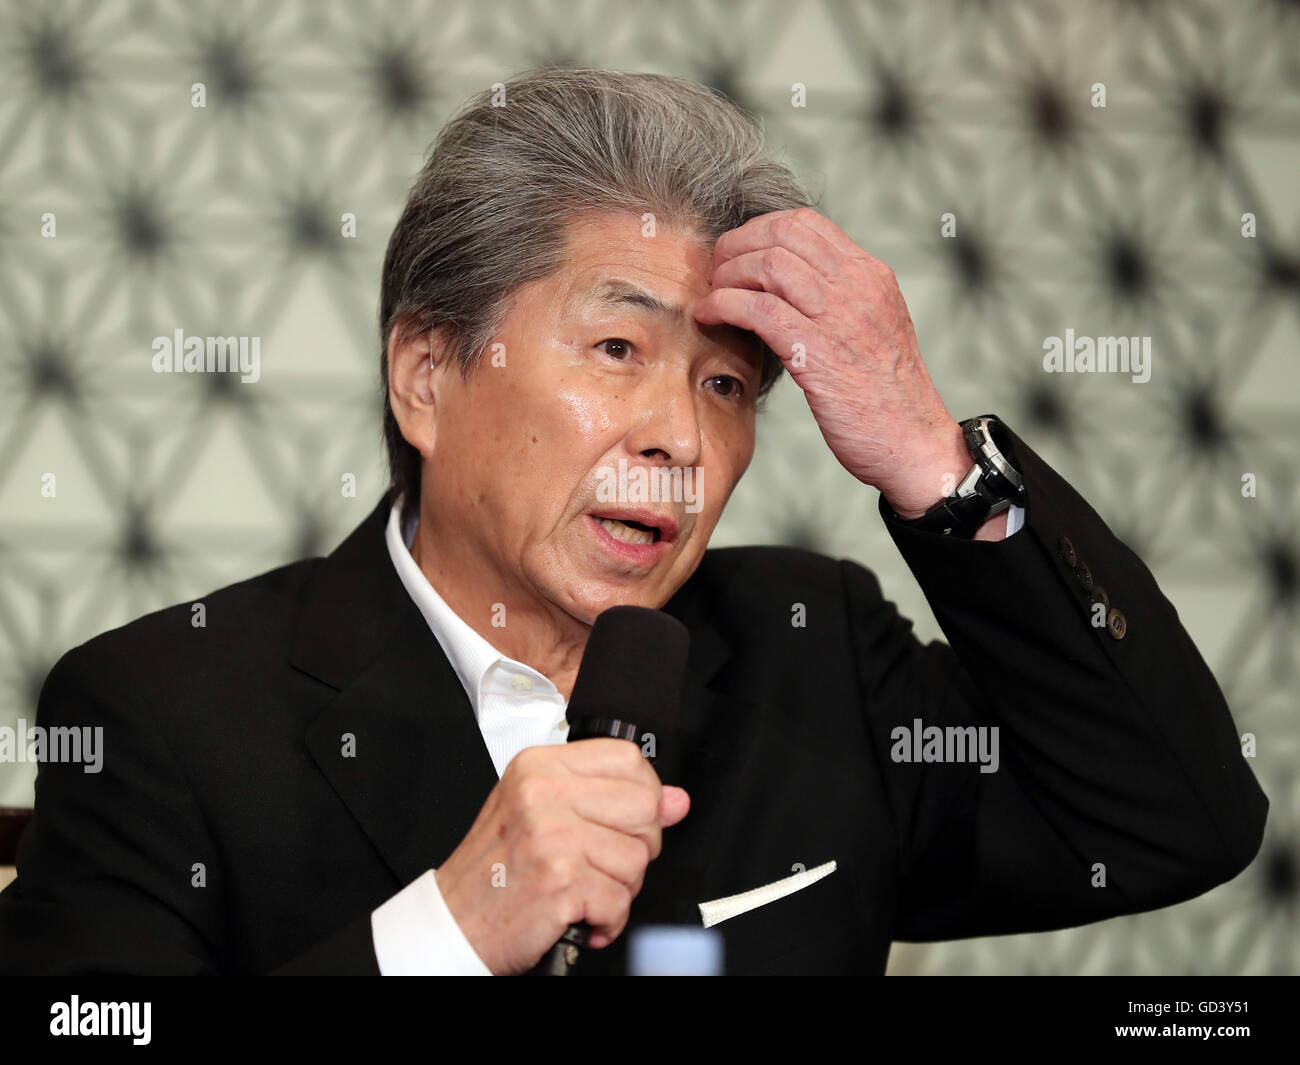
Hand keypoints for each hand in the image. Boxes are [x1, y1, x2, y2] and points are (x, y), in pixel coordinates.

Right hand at [434, 740, 689, 974]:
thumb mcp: (542, 814)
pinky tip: (581, 915)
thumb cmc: (495, 869)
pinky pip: (621, 901)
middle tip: (602, 863)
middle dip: (637, 846)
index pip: (628, 759)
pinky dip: (607, 920)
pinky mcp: (560, 881)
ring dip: (619, 888)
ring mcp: (552, 836)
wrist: (454, 923)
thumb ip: (609, 799)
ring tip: (584, 890)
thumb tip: (676, 800)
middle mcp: (544, 793)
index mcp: (539, 766)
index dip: (645, 794)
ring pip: (637, 858)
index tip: (630, 819)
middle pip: (644, 807)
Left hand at [693, 207, 970, 519]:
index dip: (758, 230)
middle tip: (715, 272)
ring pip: (768, 265)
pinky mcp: (818, 354)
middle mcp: (858, 287)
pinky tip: (709, 317)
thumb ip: (838, 300)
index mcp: (871, 275)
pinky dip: (723, 306)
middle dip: (736, 247)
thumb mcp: (872, 328)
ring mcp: (840, 318)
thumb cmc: (886, 396)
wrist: (914, 443)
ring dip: (726, 276)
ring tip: (711, 296)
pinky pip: (759, 310)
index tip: (736, 254)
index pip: (806, 223)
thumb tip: (785, 285)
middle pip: (782, 234)